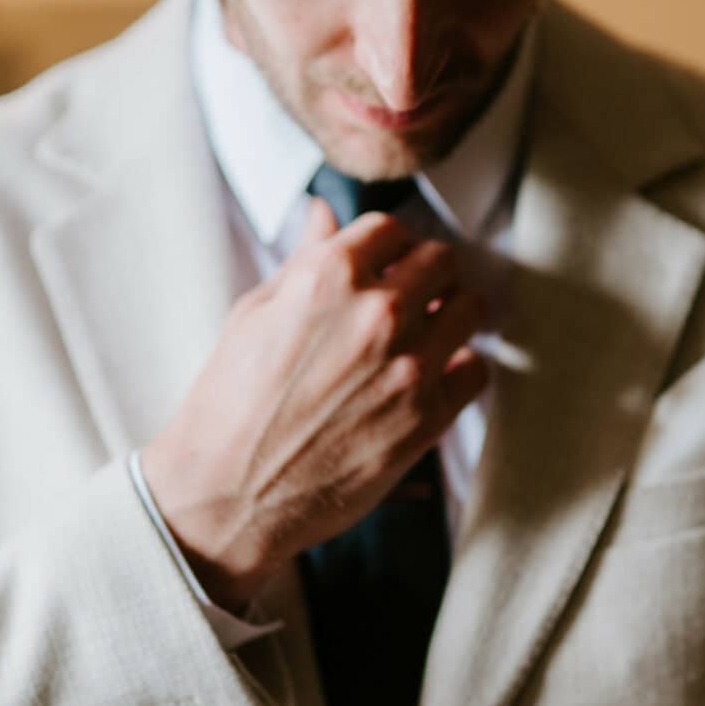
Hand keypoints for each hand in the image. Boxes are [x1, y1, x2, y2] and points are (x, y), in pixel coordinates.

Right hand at [139, 199, 489, 611]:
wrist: (228, 493)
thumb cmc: (228, 403)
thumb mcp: (254, 315)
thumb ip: (302, 260)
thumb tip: (323, 212)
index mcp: (328, 276)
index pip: (390, 228)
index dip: (386, 247)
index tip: (384, 266)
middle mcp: (376, 313)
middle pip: (440, 259)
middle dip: (426, 273)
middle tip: (411, 296)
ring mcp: (408, 366)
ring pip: (470, 306)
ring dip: (452, 313)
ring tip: (427, 332)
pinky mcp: (427, 418)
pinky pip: (476, 371)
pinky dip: (459, 369)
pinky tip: (431, 378)